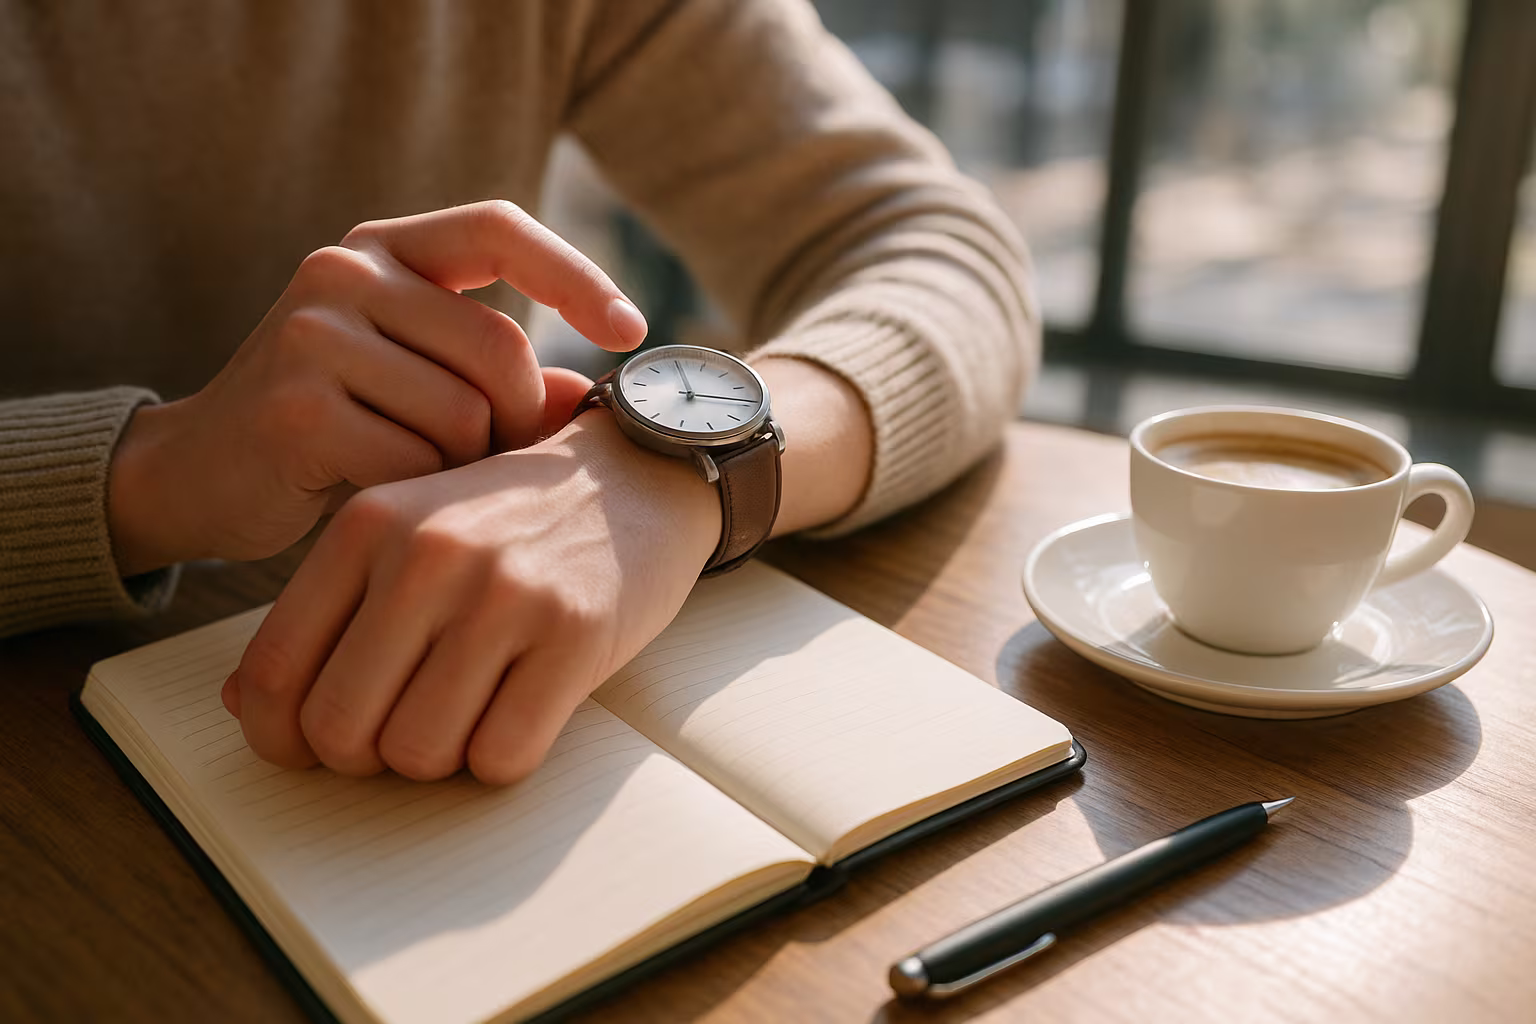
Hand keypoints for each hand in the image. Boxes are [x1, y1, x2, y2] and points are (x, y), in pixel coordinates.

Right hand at [107, 201, 648, 574]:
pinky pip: (416, 463)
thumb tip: (590, 395)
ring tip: (422, 477)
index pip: (500, 228)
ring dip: (465, 467)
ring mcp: (312, 334)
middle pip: (501, 348)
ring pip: (464, 413)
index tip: (629, 330)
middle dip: (520, 420)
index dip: (575, 275)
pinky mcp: (295, 408)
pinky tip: (380, 495)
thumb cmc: (336, 426)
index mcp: (383, 248)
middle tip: (495, 462)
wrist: (199, 472)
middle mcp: (343, 271)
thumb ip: (503, 380)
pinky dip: (420, 495)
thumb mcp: (422, 383)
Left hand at [221, 411, 719, 783]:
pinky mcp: (573, 632)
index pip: (274, 672)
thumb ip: (329, 612)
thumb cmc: (514, 522)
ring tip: (470, 712)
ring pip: (420, 754)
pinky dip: (505, 758)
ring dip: (441, 759)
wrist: (638, 476)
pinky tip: (522, 711)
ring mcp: (503, 593)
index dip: (280, 738)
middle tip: (406, 728)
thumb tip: (244, 709)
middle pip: (341, 730)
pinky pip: (503, 756)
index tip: (311, 748)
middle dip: (367, 757)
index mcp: (367, 525)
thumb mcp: (408, 533)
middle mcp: (426, 555)